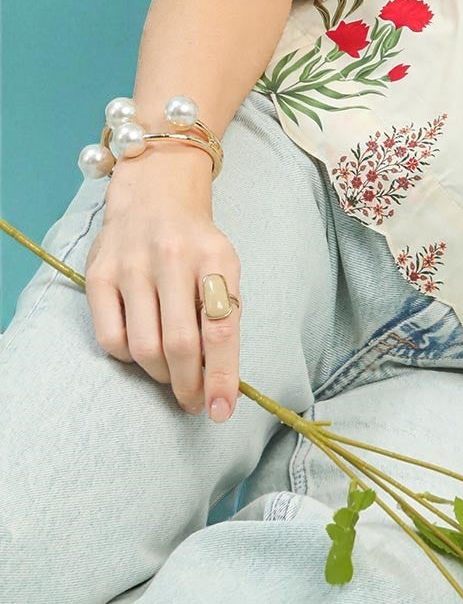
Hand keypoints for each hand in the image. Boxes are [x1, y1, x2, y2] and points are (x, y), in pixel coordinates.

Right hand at [84, 186, 241, 421]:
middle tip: (193, 402)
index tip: (221, 411)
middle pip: (179, 344)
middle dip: (188, 385)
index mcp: (215, 257)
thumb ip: (222, 314)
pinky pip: (110, 339)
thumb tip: (219, 380)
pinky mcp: (98, 274)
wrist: (155, 192)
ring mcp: (131, 265)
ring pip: (143, 347)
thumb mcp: (223, 265)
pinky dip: (127, 358)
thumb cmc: (195, 241)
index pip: (221, 328)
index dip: (221, 376)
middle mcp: (172, 257)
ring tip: (170, 374)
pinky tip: (140, 349)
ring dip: (160, 375)